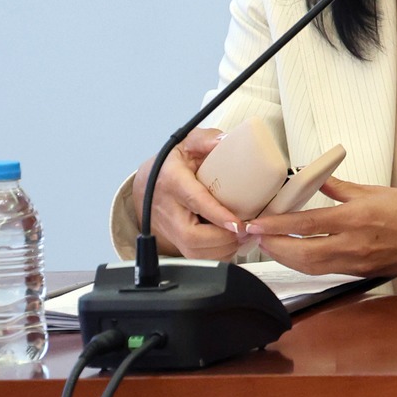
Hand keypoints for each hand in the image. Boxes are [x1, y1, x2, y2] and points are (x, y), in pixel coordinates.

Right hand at [132, 128, 243, 260]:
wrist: (148, 183)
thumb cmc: (173, 163)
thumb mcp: (187, 143)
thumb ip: (206, 139)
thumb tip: (225, 140)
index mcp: (172, 181)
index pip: (195, 201)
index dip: (217, 215)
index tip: (238, 224)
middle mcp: (168, 209)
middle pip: (192, 237)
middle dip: (224, 239)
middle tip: (248, 230)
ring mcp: (169, 229)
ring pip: (194, 252)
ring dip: (224, 249)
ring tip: (245, 236)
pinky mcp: (175, 242)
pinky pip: (197, 257)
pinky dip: (219, 255)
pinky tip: (233, 242)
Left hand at [243, 178, 396, 276]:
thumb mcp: (377, 190)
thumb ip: (340, 187)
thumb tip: (315, 177)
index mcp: (358, 218)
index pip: (305, 224)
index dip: (275, 226)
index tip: (255, 223)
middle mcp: (355, 244)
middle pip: (301, 254)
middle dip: (273, 248)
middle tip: (256, 237)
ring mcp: (358, 263)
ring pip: (311, 267)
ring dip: (286, 258)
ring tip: (271, 246)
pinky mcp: (363, 273)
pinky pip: (327, 270)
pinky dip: (307, 263)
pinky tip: (298, 253)